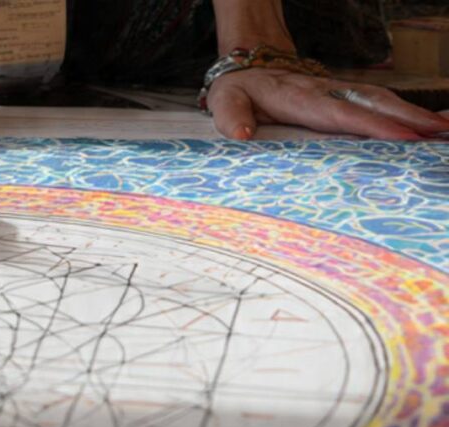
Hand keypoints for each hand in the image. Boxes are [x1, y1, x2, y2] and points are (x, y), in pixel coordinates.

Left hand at [207, 69, 448, 139]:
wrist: (248, 65)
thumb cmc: (238, 89)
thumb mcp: (225, 102)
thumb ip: (231, 117)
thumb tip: (241, 135)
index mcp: (299, 98)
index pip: (340, 113)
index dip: (372, 125)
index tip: (402, 137)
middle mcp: (325, 90)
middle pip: (372, 103)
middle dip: (408, 118)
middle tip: (441, 134)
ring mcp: (338, 90)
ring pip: (381, 100)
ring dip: (414, 114)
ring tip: (444, 132)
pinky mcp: (344, 94)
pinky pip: (378, 102)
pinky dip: (405, 112)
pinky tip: (428, 125)